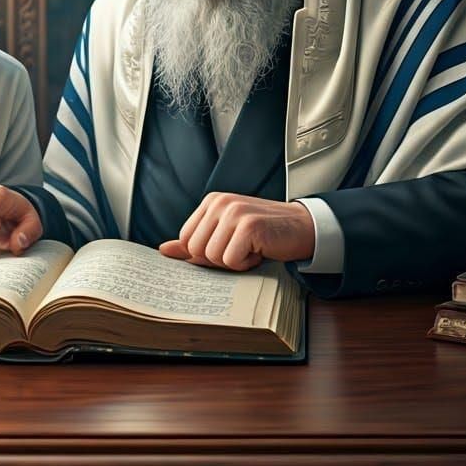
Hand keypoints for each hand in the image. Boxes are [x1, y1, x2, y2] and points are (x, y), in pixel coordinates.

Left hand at [159, 194, 314, 271]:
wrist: (302, 227)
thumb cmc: (263, 234)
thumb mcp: (225, 234)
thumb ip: (195, 242)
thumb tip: (163, 250)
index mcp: (211, 202)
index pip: (186, 240)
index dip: (205, 253)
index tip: (228, 246)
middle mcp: (219, 202)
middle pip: (196, 250)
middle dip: (219, 259)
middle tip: (242, 248)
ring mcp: (234, 212)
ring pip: (212, 257)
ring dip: (234, 261)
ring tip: (252, 248)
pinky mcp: (248, 225)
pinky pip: (231, 260)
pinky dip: (246, 264)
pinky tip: (260, 250)